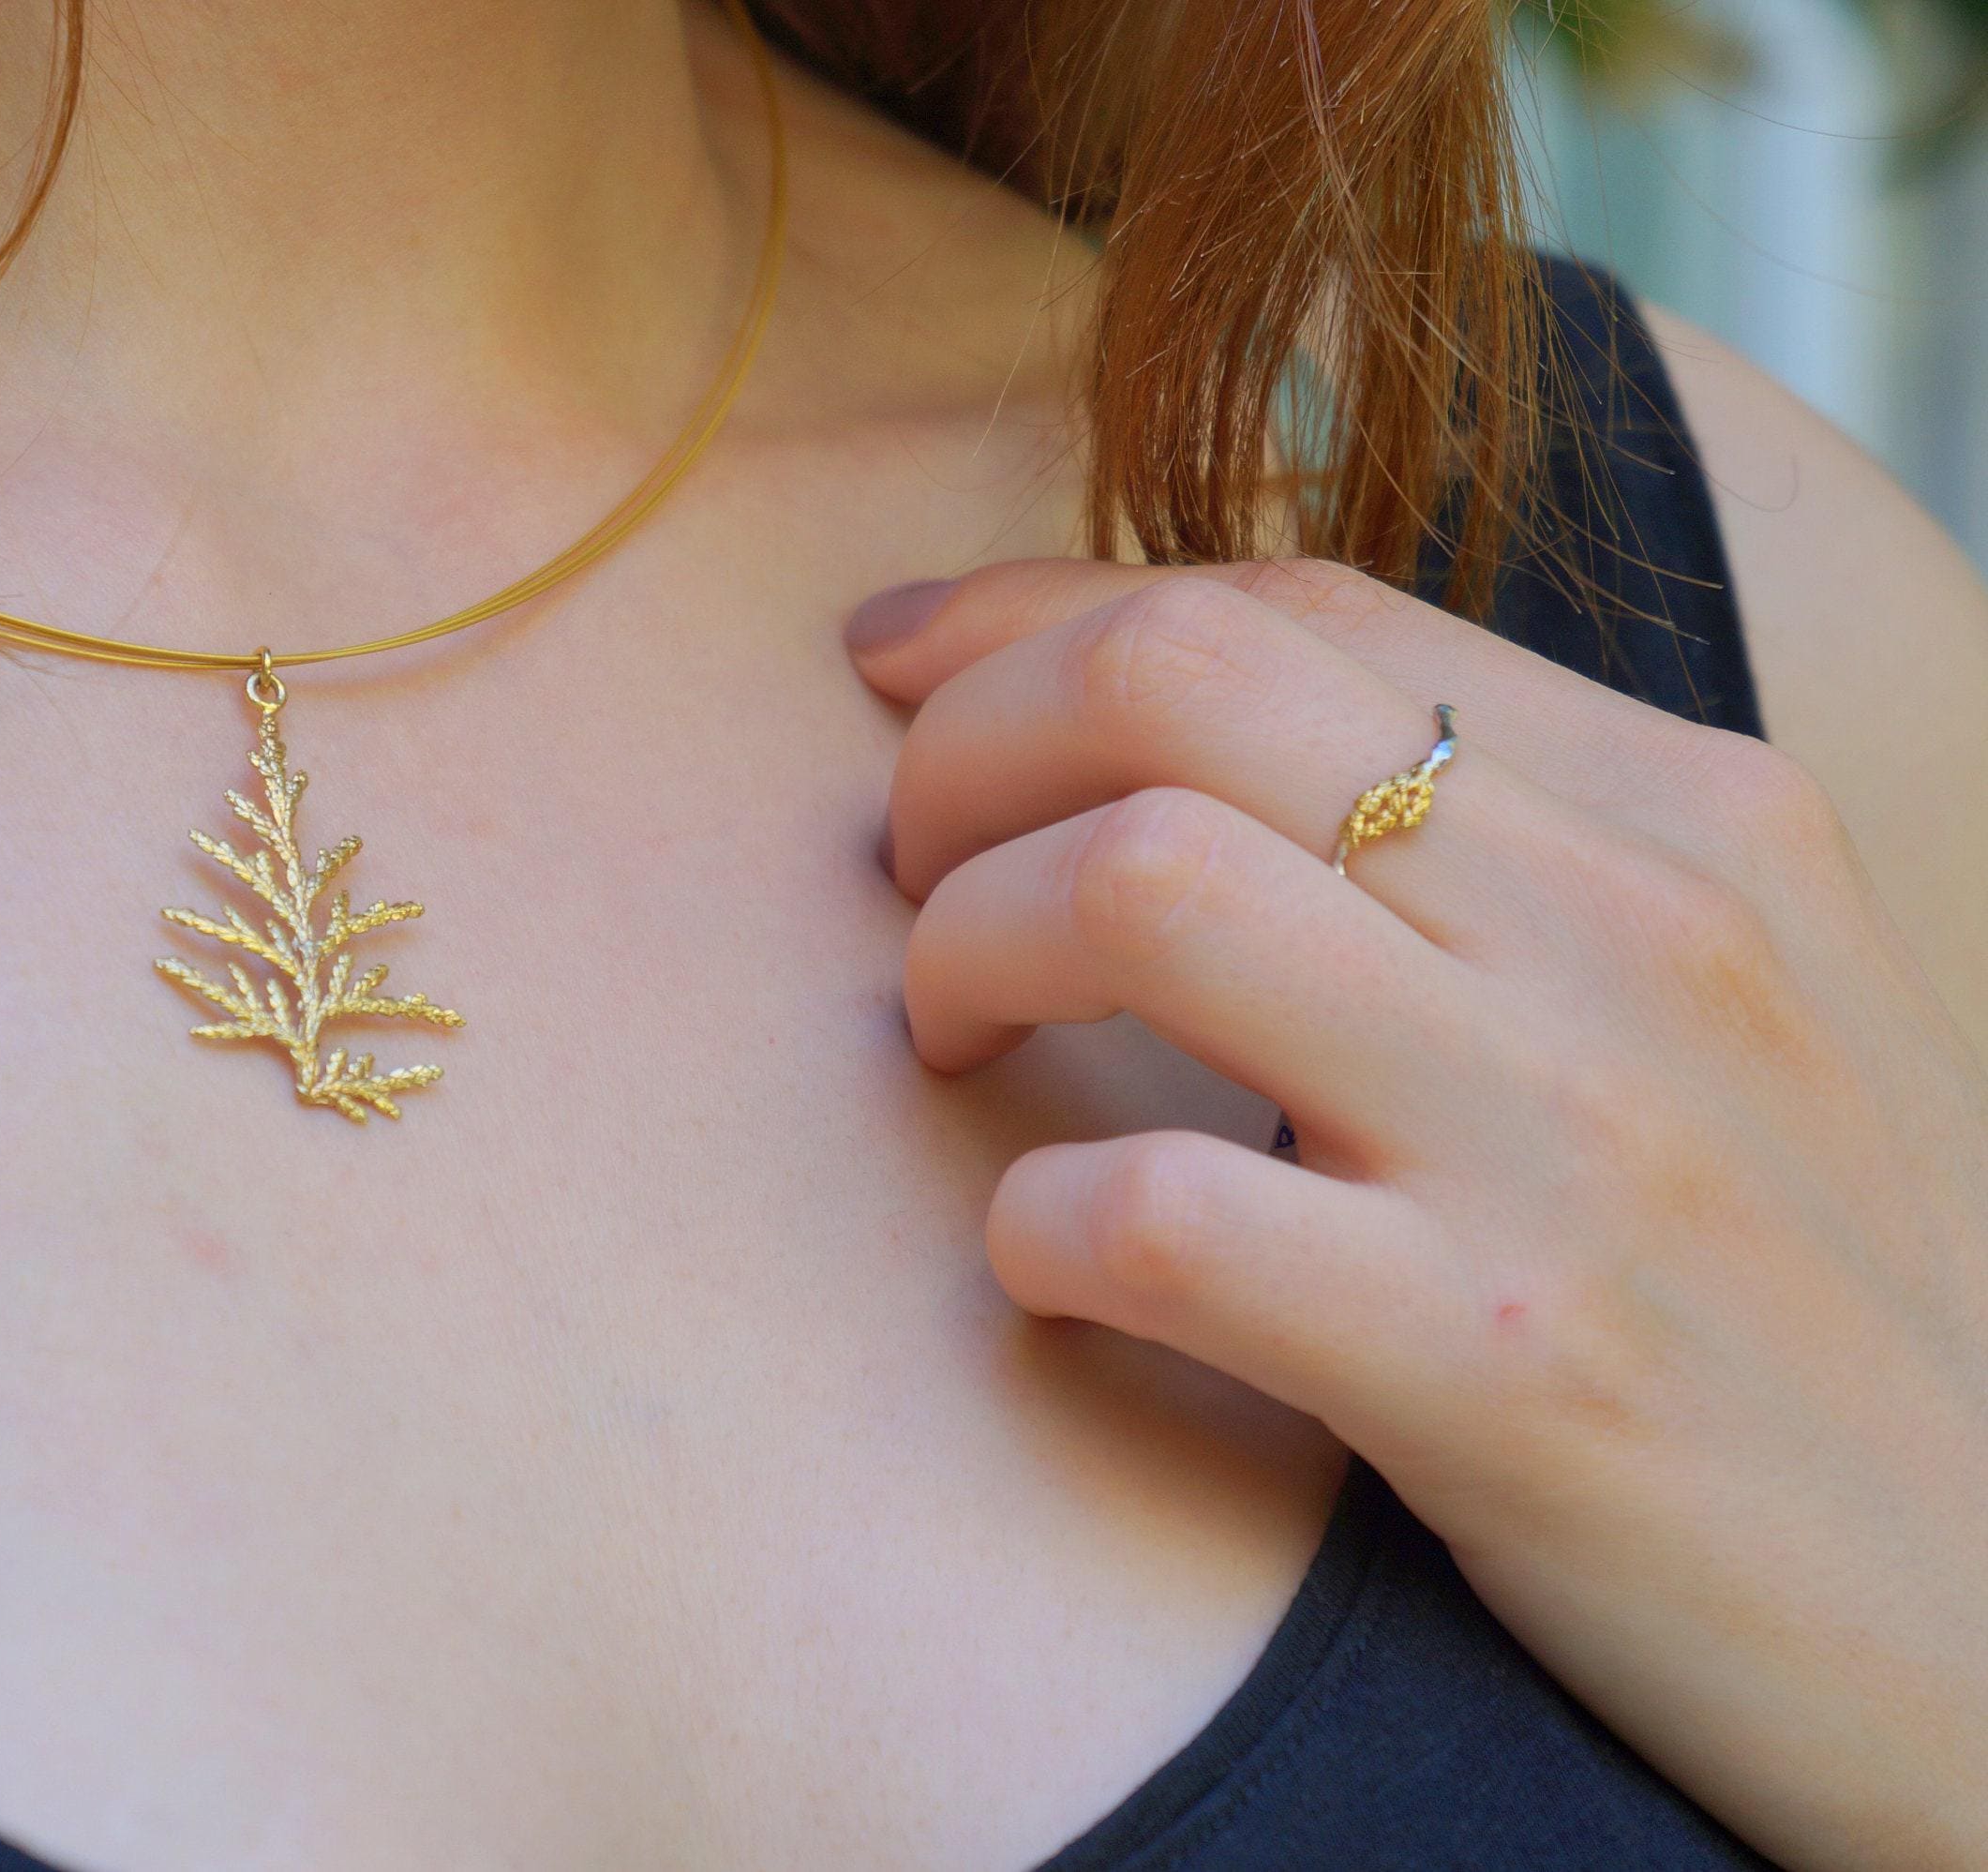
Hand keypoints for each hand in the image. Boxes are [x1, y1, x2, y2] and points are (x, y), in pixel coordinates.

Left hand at [847, 558, 1987, 1870]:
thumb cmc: (1804, 1300)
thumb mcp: (1727, 1003)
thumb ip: (1503, 846)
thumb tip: (1173, 728)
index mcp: (1697, 814)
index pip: (1283, 604)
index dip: (1032, 618)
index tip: (899, 673)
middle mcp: (1646, 934)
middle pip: (1173, 682)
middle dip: (960, 753)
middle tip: (910, 874)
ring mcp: (1580, 1147)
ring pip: (1134, 886)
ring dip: (963, 947)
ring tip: (958, 1033)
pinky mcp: (1501, 1373)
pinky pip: (1150, 1208)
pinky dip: (1029, 1222)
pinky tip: (1045, 1255)